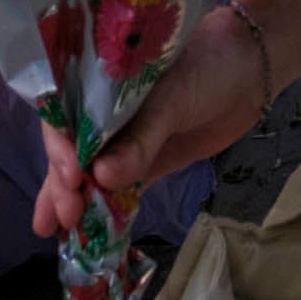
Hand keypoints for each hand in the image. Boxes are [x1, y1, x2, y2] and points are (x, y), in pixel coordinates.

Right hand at [34, 9, 272, 236]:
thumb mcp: (172, 97)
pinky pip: (117, 187)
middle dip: (62, 182)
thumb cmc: (208, 66)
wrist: (250, 72)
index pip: (66, 113)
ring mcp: (125, 139)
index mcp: (102, 80)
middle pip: (73, 149)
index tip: (72, 176)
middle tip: (65, 216)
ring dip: (70, 199)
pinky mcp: (146, 161)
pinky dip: (101, 208)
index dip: (61, 146)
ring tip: (50, 231)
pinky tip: (83, 233)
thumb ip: (141, 137)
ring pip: (89, 172)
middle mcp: (105, 111)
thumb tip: (103, 177)